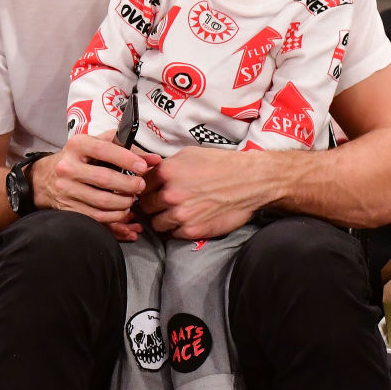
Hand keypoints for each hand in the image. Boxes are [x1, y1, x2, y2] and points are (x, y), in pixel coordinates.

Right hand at [34, 134, 149, 236]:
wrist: (45, 177)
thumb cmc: (80, 158)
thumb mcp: (98, 145)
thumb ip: (127, 149)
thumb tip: (154, 160)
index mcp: (76, 145)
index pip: (103, 150)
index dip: (126, 159)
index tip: (143, 167)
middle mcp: (67, 166)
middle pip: (104, 179)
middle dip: (128, 185)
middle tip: (141, 186)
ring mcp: (66, 189)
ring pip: (101, 201)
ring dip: (123, 203)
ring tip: (132, 199)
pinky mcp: (68, 207)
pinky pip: (96, 216)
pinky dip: (114, 216)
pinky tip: (122, 211)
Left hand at [140, 146, 272, 240]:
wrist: (251, 181)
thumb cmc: (221, 165)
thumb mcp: (189, 155)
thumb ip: (166, 166)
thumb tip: (150, 173)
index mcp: (166, 172)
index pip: (140, 185)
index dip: (145, 188)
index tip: (151, 191)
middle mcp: (170, 194)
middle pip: (145, 206)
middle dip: (152, 205)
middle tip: (162, 203)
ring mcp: (180, 214)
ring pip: (156, 223)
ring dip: (163, 219)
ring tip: (175, 213)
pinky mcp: (192, 230)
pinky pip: (173, 234)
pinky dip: (177, 229)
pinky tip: (187, 220)